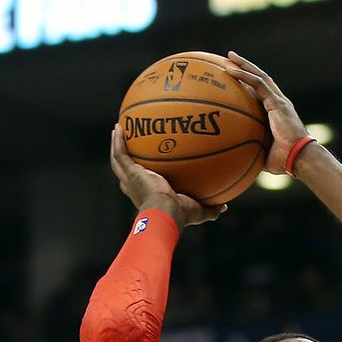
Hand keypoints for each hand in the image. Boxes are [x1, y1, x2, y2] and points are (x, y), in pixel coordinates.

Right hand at [109, 125, 225, 226]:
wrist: (166, 212)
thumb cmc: (181, 214)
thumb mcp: (199, 211)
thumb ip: (210, 209)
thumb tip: (224, 207)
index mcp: (146, 194)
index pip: (141, 182)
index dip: (140, 173)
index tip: (144, 164)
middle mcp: (134, 186)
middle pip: (125, 169)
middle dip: (125, 155)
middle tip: (128, 141)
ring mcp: (129, 178)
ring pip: (118, 158)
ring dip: (117, 143)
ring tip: (118, 129)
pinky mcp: (129, 171)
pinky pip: (120, 152)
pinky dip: (118, 140)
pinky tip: (119, 126)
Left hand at [225, 52, 308, 174]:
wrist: (299, 158)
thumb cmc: (283, 160)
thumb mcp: (261, 153)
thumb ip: (250, 148)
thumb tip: (233, 155)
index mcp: (277, 112)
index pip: (262, 92)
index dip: (249, 82)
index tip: (235, 77)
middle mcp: (279, 102)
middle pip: (260, 79)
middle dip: (246, 67)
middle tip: (230, 59)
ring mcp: (279, 101)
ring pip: (259, 76)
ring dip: (244, 65)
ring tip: (229, 57)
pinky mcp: (277, 102)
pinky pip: (258, 84)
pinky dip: (244, 75)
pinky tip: (230, 70)